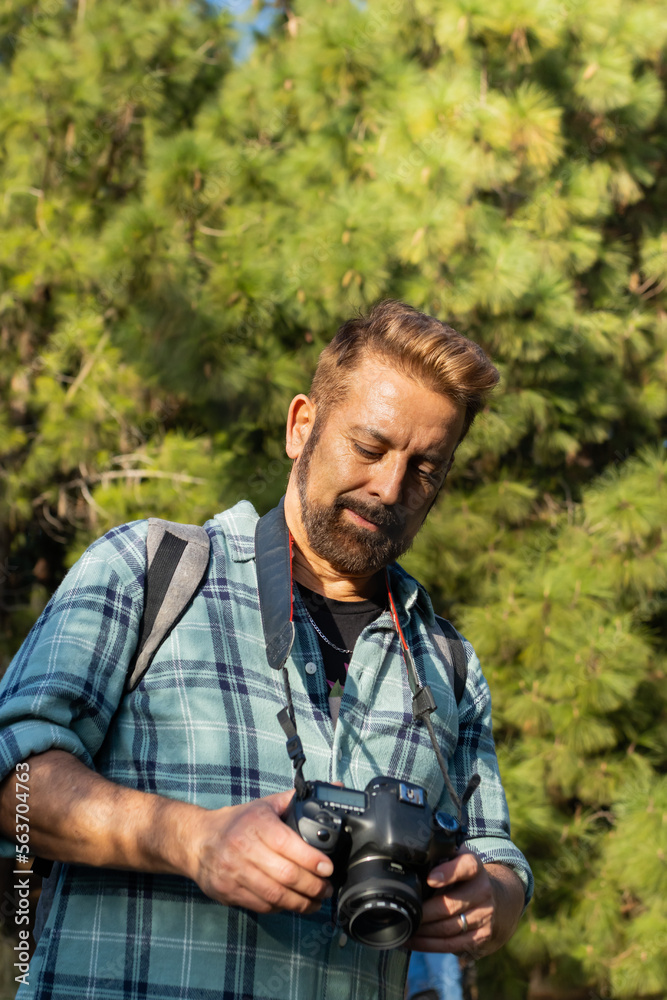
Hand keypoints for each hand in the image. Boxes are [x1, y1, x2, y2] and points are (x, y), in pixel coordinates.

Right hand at [185, 789, 333, 914]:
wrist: (197, 840)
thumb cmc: (238, 822)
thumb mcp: (265, 805)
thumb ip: (295, 799)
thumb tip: (334, 786)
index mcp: (257, 823)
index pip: (289, 845)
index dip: (312, 860)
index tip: (328, 868)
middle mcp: (244, 848)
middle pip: (286, 874)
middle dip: (313, 886)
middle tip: (327, 889)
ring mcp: (234, 872)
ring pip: (275, 895)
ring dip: (300, 903)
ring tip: (315, 902)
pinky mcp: (227, 891)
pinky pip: (261, 906)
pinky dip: (280, 908)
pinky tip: (292, 904)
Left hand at [408, 848, 494, 955]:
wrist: (494, 897)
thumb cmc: (464, 877)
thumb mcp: (456, 860)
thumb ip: (439, 859)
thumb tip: (412, 864)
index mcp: (475, 867)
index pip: (467, 867)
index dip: (449, 873)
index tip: (430, 879)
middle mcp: (483, 890)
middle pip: (450, 905)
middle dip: (424, 912)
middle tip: (405, 913)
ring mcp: (485, 915)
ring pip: (448, 928)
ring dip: (423, 931)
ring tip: (405, 928)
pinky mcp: (482, 936)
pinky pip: (452, 944)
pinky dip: (430, 945)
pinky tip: (415, 941)